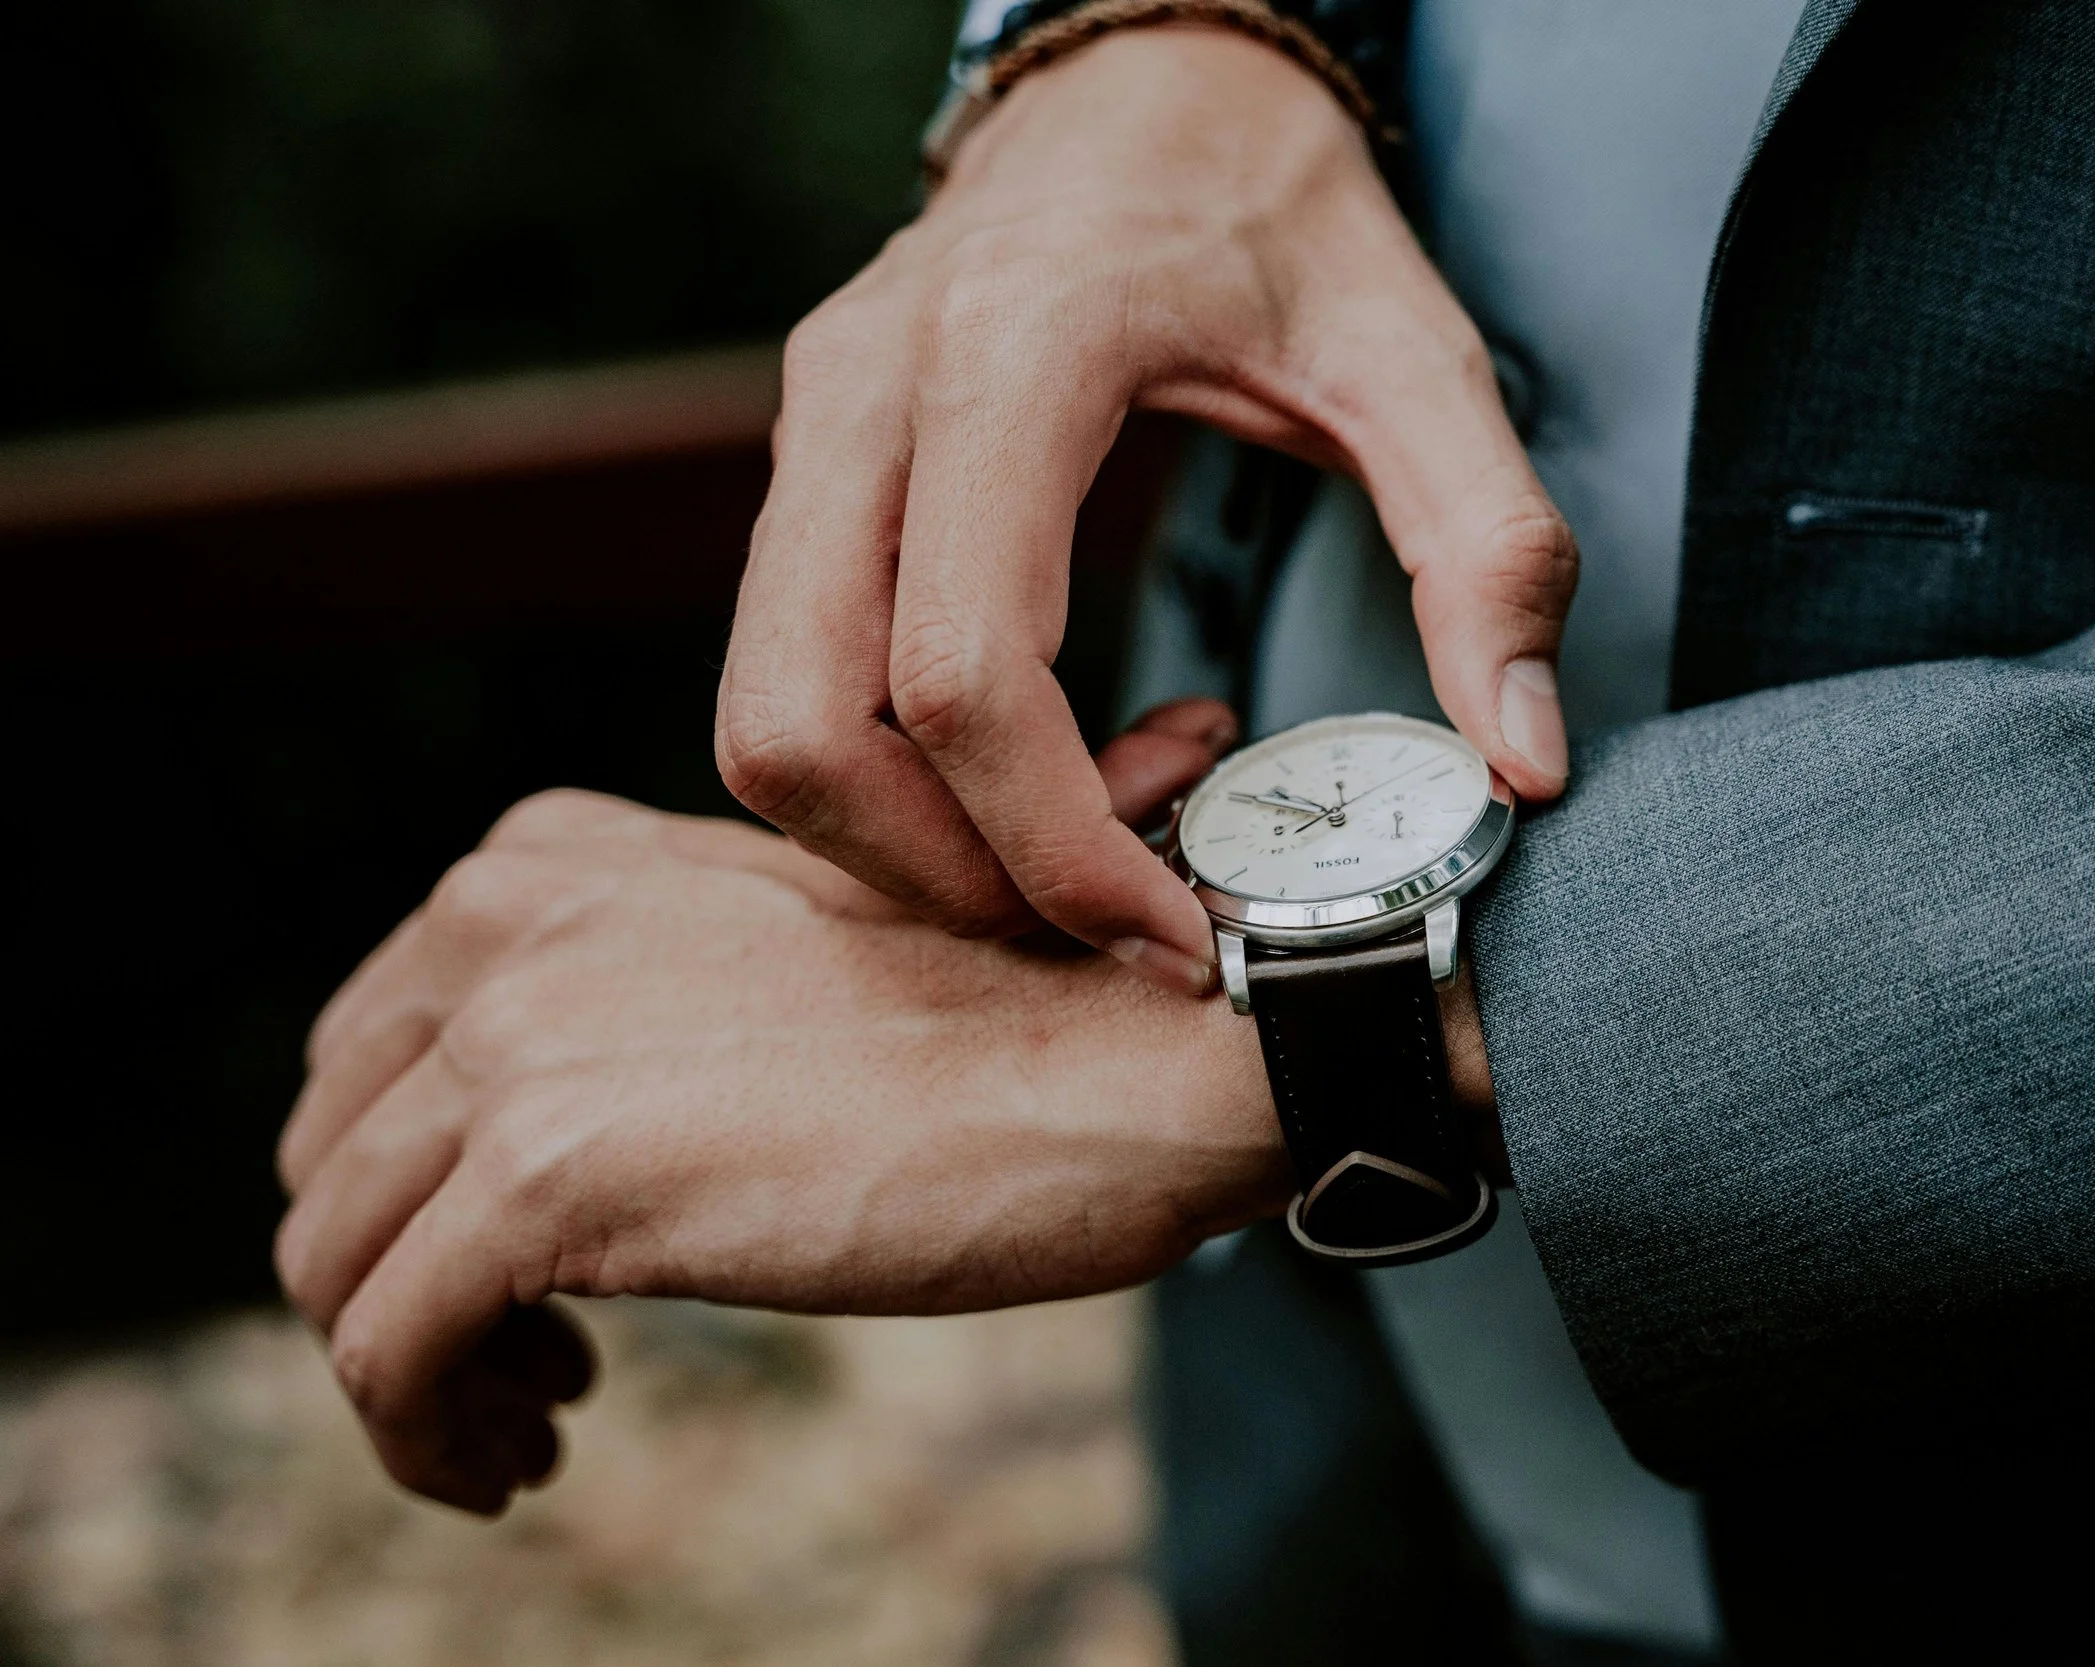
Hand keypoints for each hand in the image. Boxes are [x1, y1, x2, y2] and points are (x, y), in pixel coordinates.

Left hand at [273, 782, 1287, 1515]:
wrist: (1132, 1058)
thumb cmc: (1009, 1027)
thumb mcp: (777, 957)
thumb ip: (639, 992)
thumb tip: (562, 1131)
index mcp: (553, 860)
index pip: (372, 1042)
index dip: (410, 1177)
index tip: (506, 1266)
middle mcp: (507, 924)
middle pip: (333, 1151)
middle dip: (395, 1272)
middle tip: (523, 1358)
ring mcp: (519, 1042)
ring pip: (334, 1259)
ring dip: (412, 1371)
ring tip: (528, 1418)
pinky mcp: (550, 1177)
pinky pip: (382, 1351)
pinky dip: (421, 1436)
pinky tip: (519, 1463)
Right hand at [716, 25, 1576, 996]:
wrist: (1146, 83)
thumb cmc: (1275, 209)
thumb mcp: (1421, 357)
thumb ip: (1491, 551)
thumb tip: (1524, 766)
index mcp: (1015, 356)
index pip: (962, 670)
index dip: (1056, 844)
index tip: (1180, 927)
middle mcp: (867, 398)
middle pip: (804, 727)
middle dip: (961, 874)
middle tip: (1130, 898)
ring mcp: (810, 433)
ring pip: (768, 723)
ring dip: (921, 838)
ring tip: (1108, 805)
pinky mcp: (802, 473)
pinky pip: (791, 681)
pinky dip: (906, 775)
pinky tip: (1064, 743)